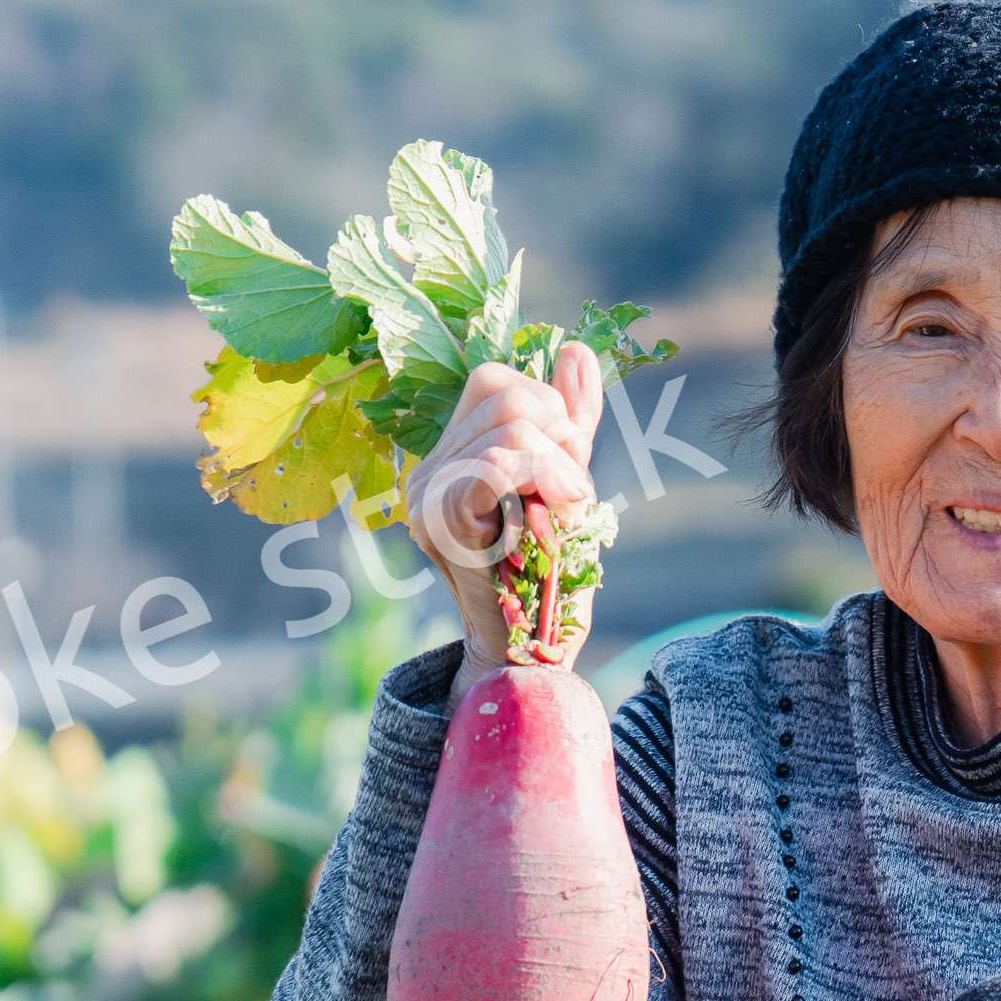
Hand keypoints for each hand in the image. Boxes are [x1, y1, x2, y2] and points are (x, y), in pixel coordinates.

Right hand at [409, 338, 603, 675]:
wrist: (534, 651)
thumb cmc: (550, 575)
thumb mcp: (567, 484)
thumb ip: (571, 422)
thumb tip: (575, 348)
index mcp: (452, 453)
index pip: (494, 380)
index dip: (549, 408)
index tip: (566, 466)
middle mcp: (427, 468)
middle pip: (505, 391)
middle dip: (561, 434)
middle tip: (570, 491)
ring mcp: (425, 493)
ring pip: (513, 425)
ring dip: (562, 466)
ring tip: (566, 511)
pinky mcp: (439, 520)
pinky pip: (499, 463)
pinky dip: (547, 481)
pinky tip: (559, 517)